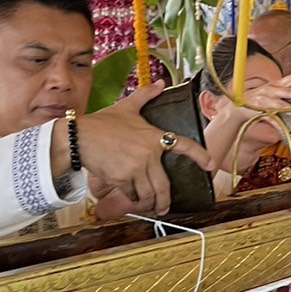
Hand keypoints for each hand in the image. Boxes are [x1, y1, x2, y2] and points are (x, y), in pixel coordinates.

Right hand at [68, 84, 214, 212]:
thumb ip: (146, 95)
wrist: (79, 136)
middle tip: (164, 208)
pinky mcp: (121, 178)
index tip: (211, 165)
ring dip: (149, 204)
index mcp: (154, 137)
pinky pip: (132, 194)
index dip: (200, 156)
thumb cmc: (102, 122)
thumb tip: (161, 83)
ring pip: (149, 194)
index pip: (184, 145)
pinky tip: (132, 199)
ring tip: (148, 207)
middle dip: (164, 201)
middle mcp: (148, 154)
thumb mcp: (127, 106)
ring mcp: (135, 167)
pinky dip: (133, 199)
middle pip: (164, 185)